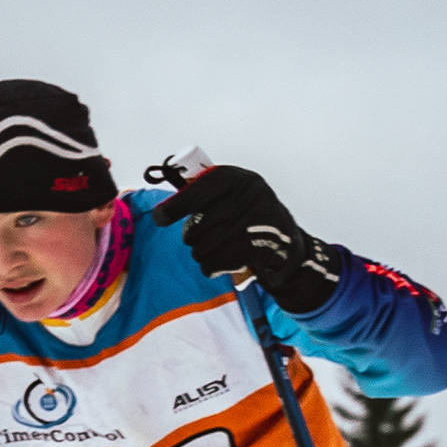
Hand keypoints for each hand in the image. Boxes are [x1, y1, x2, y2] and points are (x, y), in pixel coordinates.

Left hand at [150, 164, 342, 313]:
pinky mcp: (252, 251)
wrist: (286, 245)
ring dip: (202, 252)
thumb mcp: (234, 193)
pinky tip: (225, 258)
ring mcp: (250, 225)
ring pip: (200, 248)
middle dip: (193, 236)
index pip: (196, 191)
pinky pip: (211, 265)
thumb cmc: (250, 216)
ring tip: (219, 246)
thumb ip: (203, 193)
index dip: (174, 207)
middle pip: (194, 227)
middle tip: (204, 234)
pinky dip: (212, 267)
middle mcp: (246, 198)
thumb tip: (163, 210)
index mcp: (238, 179)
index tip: (160, 217)